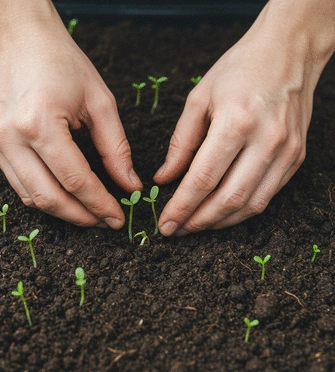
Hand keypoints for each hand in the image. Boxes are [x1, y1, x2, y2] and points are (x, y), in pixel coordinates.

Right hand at [0, 13, 141, 227]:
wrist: (19, 38)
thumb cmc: (62, 62)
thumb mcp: (100, 102)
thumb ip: (116, 149)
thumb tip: (130, 185)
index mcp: (40, 123)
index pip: (76, 181)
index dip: (100, 204)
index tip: (118, 218)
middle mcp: (12, 138)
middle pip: (49, 197)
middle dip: (81, 217)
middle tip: (104, 222)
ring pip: (30, 197)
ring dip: (62, 211)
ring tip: (88, 213)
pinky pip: (18, 183)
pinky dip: (44, 196)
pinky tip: (64, 196)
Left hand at [154, 13, 322, 234]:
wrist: (289, 51)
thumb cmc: (239, 69)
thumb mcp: (199, 99)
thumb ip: (180, 143)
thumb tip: (164, 178)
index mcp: (236, 122)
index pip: (203, 179)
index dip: (181, 207)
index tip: (165, 223)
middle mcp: (266, 141)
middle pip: (228, 199)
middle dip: (198, 222)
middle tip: (178, 230)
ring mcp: (286, 152)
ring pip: (250, 205)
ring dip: (220, 222)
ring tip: (196, 226)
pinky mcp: (296, 157)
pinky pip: (267, 196)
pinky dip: (242, 211)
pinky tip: (222, 212)